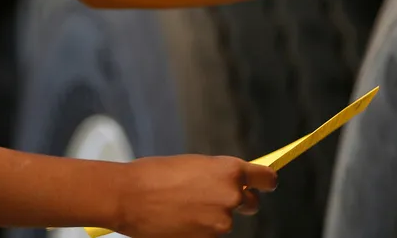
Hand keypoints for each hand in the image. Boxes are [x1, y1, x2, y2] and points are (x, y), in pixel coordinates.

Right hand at [114, 155, 277, 237]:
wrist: (129, 196)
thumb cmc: (155, 174)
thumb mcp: (194, 165)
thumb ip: (217, 174)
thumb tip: (231, 182)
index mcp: (230, 170)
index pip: (267, 179)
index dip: (265, 182)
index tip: (264, 185)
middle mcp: (231, 196)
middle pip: (250, 203)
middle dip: (238, 202)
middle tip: (213, 200)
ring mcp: (220, 222)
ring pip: (224, 221)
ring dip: (211, 217)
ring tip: (182, 207)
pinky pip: (209, 234)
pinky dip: (198, 230)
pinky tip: (178, 220)